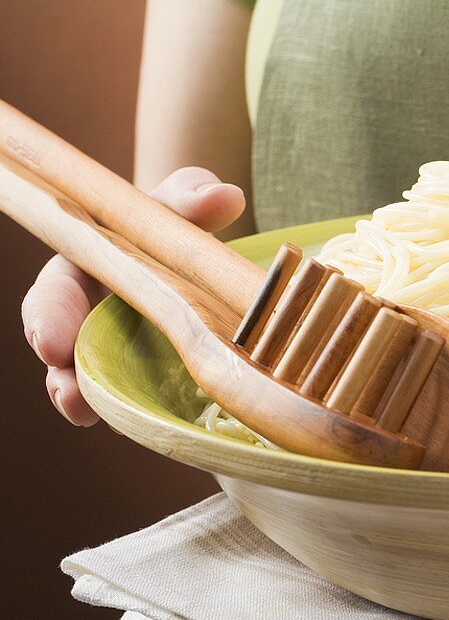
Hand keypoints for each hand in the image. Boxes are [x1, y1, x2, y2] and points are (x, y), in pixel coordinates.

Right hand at [20, 166, 245, 424]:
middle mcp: (91, 314)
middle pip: (64, 347)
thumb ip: (194, 195)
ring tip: (87, 414)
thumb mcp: (182, 202)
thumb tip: (228, 196)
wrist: (201, 252)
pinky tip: (140, 424)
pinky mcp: (148, 375)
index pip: (56, 292)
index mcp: (86, 266)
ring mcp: (117, 349)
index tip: (49, 341)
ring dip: (86, 400)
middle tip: (68, 392)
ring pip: (93, 380)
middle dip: (60, 372)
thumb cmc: (178, 220)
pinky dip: (135, 412)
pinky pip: (137, 398)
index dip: (49, 317)